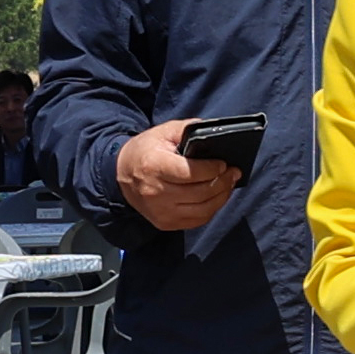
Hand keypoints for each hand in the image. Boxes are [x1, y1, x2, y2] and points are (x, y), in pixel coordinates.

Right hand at [114, 120, 241, 231]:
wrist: (121, 175)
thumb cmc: (145, 151)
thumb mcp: (163, 132)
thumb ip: (187, 130)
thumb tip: (214, 133)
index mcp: (154, 166)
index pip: (191, 173)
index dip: (212, 169)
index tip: (224, 164)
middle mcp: (156, 192)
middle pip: (200, 192)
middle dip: (223, 182)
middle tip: (234, 173)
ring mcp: (160, 211)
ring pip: (202, 209)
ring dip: (221, 197)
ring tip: (229, 184)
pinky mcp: (165, 223)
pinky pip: (197, 220)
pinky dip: (211, 209)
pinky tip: (216, 197)